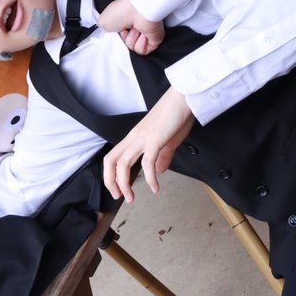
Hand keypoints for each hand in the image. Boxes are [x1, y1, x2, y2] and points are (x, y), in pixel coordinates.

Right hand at [97, 0, 164, 54]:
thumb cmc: (122, 11)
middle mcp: (136, 26)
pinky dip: (140, 43)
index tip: (115, 30)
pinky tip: (142, 33)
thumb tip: (111, 36)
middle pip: (125, 43)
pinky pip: (143, 50)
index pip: (119, 37)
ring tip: (135, 27)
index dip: (116, 36)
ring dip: (131, 38)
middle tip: (124, 28)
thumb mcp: (103, 21)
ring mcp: (145, 33)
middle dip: (123, 38)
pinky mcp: (154, 40)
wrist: (138, 10)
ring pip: (133, 48)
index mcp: (125, 21)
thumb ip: (105, 30)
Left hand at [103, 87, 193, 202]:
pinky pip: (147, 163)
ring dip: (124, 184)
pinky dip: (149, 178)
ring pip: (122, 163)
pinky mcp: (155, 140)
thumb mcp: (169, 139)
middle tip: (118, 197)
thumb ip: (163, 156)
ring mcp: (143, 138)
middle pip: (111, 160)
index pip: (114, 157)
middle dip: (110, 182)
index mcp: (135, 137)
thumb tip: (159, 170)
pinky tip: (155, 187)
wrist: (184, 97)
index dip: (111, 175)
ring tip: (131, 197)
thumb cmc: (177, 114)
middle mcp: (135, 137)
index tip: (118, 190)